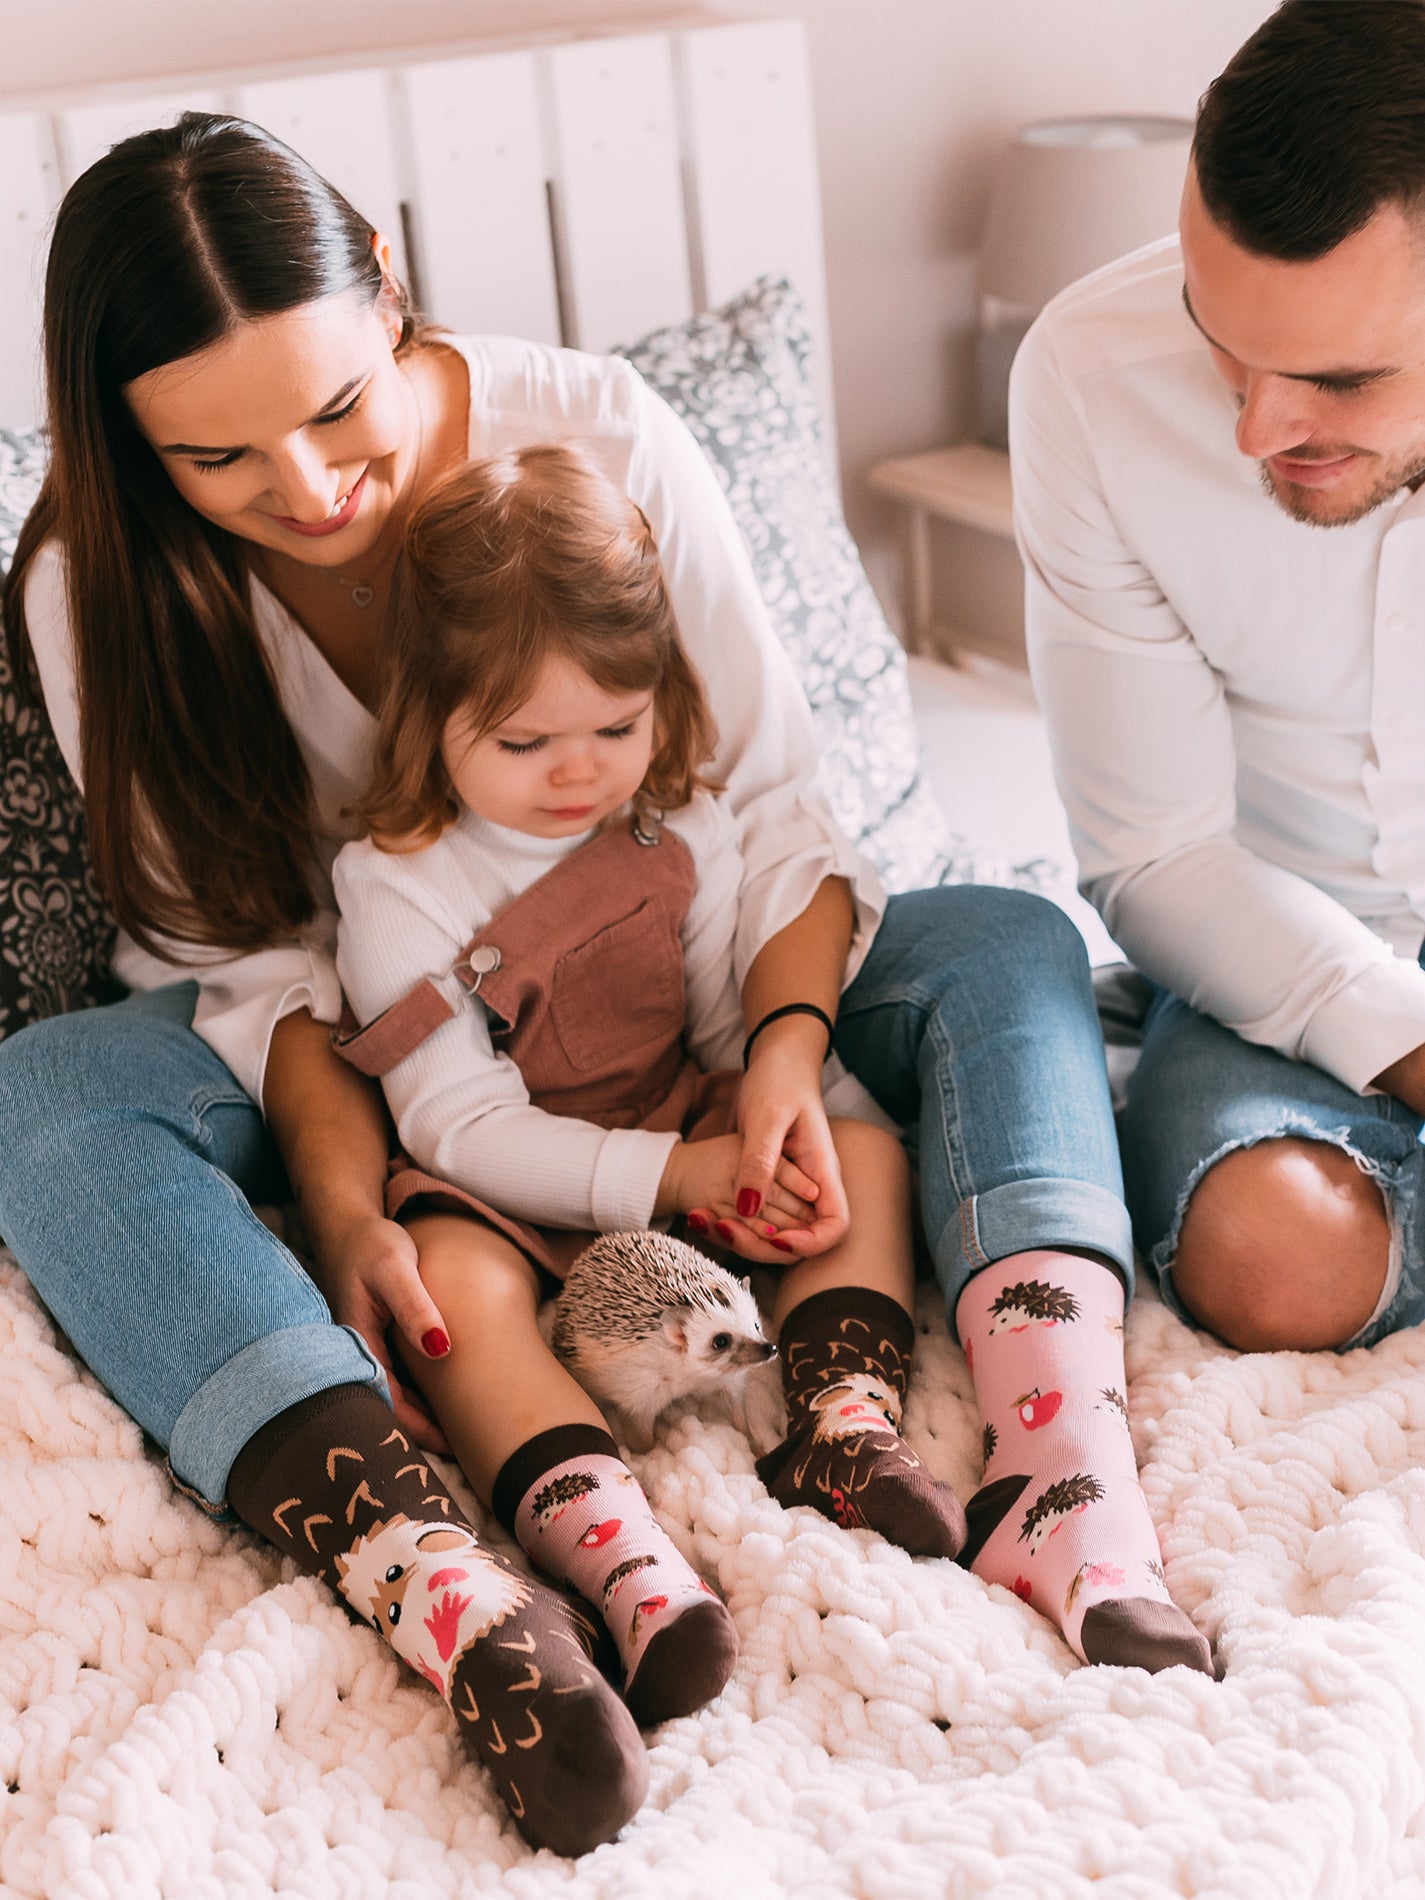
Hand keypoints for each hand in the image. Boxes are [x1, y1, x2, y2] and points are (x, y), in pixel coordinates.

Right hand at [314, 1210, 453, 1453]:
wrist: (349, 1225)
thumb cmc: (372, 1244)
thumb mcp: (396, 1268)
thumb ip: (415, 1306)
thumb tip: (439, 1350)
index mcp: (358, 1341)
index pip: (387, 1400)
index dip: (416, 1428)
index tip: (450, 1447)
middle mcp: (356, 1352)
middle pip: (387, 1405)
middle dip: (418, 1433)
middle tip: (463, 1452)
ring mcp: (364, 1348)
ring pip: (391, 1394)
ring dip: (419, 1415)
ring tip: (459, 1435)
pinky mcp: (374, 1341)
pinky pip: (393, 1377)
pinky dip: (416, 1393)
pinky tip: (440, 1400)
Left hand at [727, 1017, 849, 1259]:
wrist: (775, 1061)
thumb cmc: (780, 1080)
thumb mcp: (767, 1117)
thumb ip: (760, 1161)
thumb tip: (748, 1209)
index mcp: (821, 1170)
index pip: (835, 1225)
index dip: (810, 1243)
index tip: (775, 1238)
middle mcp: (809, 1186)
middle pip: (799, 1239)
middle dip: (761, 1245)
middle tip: (723, 1229)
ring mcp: (788, 1188)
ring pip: (773, 1232)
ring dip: (740, 1237)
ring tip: (703, 1221)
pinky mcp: (766, 1184)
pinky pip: (754, 1215)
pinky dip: (730, 1221)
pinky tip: (702, 1214)